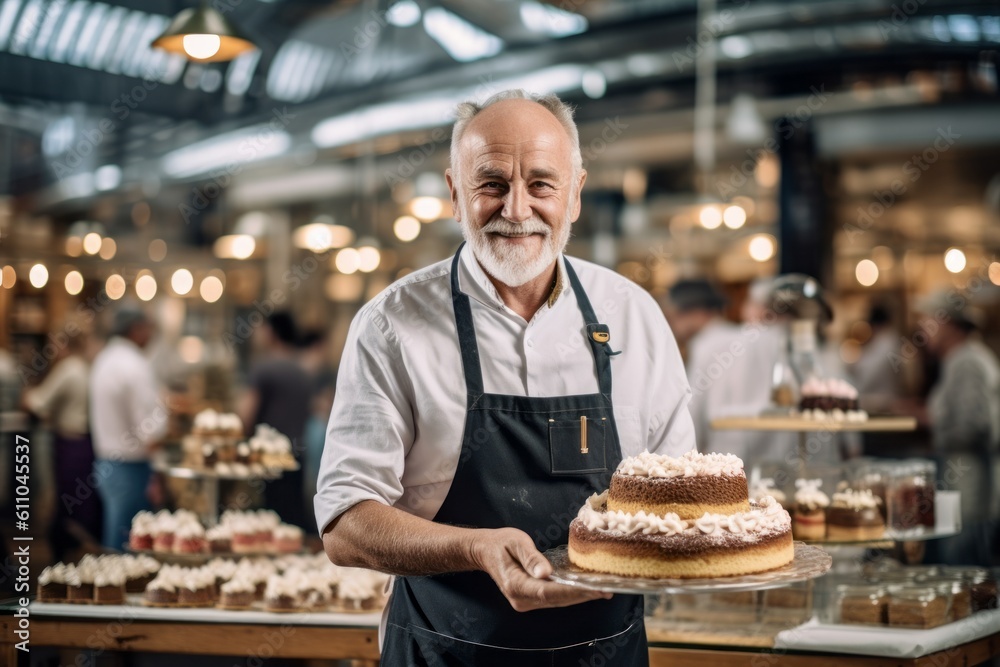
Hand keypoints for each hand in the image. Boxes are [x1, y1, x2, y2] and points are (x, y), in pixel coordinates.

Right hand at [470, 527, 610, 611]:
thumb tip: (546, 573)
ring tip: (604, 590)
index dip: (573, 591)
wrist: (485, 551)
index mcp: (516, 585)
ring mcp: (526, 602)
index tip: (594, 588)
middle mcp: (522, 599)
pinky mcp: (531, 599)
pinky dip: (572, 594)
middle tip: (608, 589)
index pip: (549, 591)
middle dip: (583, 595)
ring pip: (558, 601)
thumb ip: (530, 557)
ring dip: (581, 596)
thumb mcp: (515, 542)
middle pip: (557, 599)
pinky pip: (554, 598)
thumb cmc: (500, 543)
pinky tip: (588, 589)